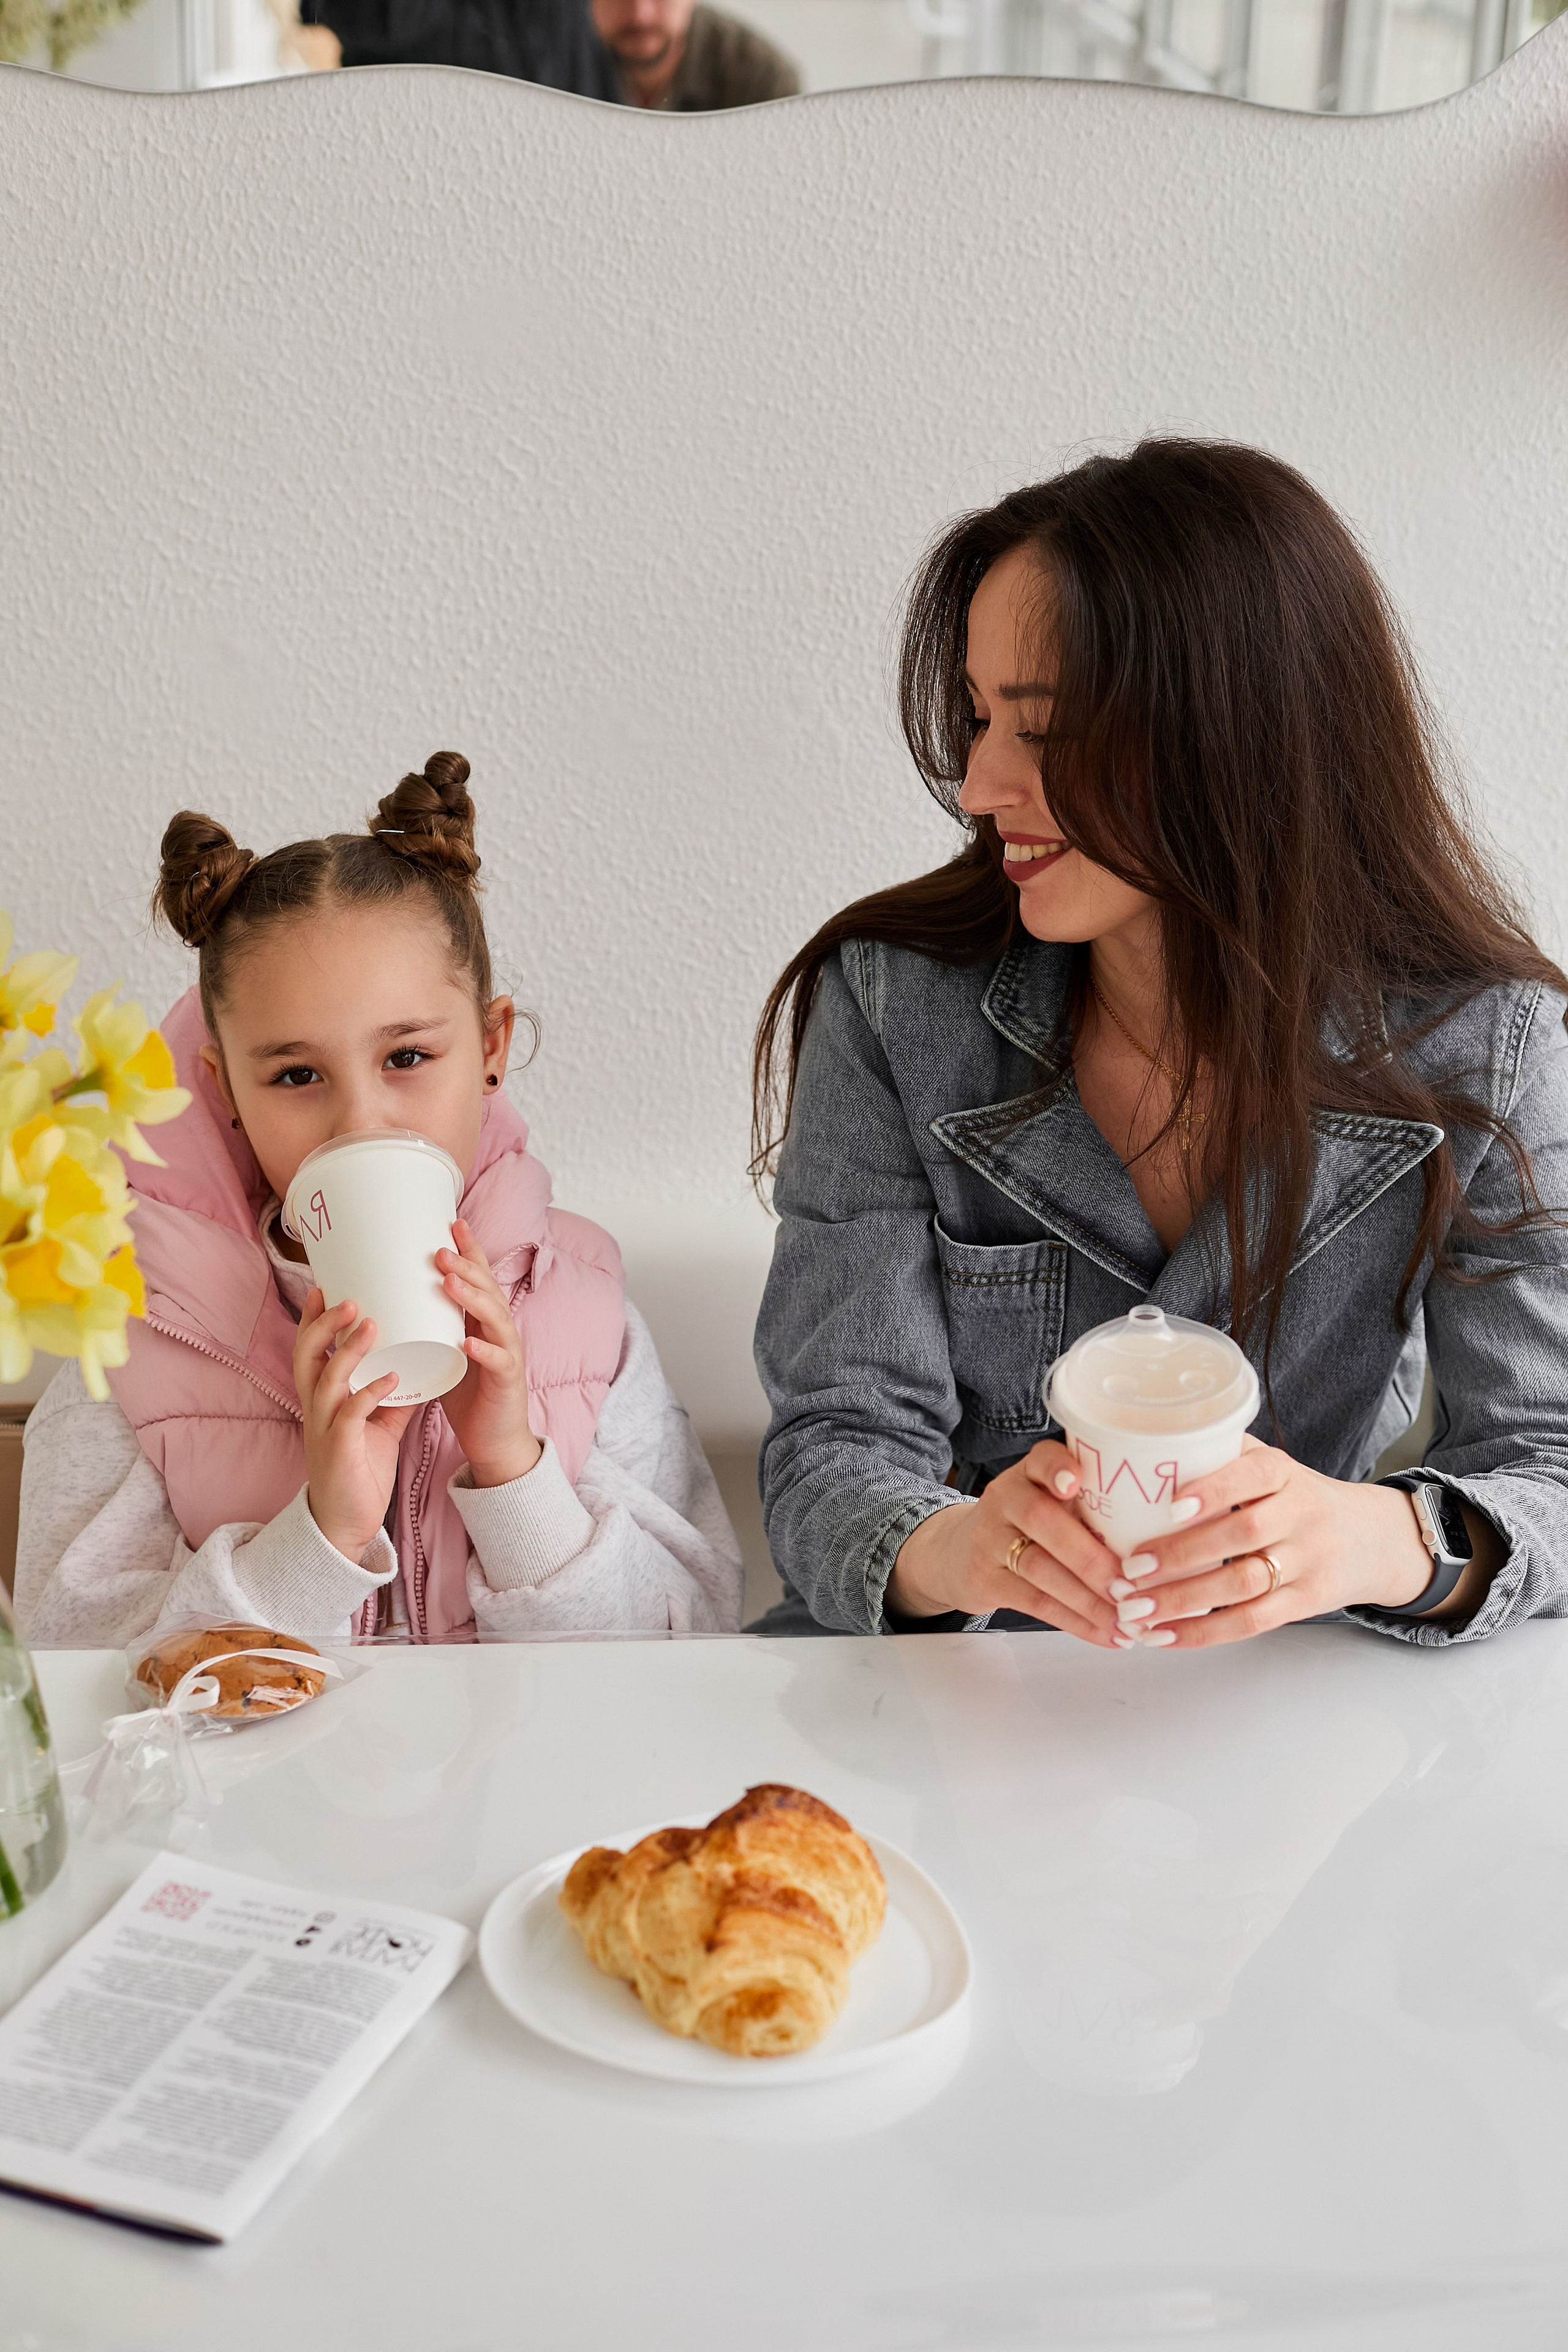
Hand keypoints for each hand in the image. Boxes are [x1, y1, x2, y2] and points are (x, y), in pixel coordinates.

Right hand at [295, 1288, 414, 1561]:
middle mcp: (317, 1409)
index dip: (313, 1320)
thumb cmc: (360, 1469)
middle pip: (307, 1356)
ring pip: (327, 1380)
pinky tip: (393, 1378)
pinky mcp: (340, 1450)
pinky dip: (371, 1393)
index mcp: (323, 1399)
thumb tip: (415, 1366)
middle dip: (325, 1324)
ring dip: (348, 1350)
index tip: (324, 1286)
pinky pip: (352, 1416)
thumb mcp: (378, 1424)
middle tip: (349, 1297)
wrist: (348, 1522)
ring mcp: (325, 1428)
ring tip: (372, 1323)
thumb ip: (391, 1396)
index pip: (310, 1350)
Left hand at [434, 1218, 541, 1487]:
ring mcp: (507, 1353)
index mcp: (483, 1321)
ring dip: (474, 1298)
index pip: (480, 1277)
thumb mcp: (443, 1352)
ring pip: (495, 1318)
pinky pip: (498, 1362)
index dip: (469, 1250)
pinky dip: (484, 1351)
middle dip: (466, 1266)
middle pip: (488, 1289)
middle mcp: (499, 1330)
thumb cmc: (467, 1395)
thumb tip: (387, 1302)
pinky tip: (469, 1343)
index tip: (452, 1222)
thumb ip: (427, 1327)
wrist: (494, 1439)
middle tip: (440, 1250)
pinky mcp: (507, 1381)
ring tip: (451, 1282)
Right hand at [888, 1441, 1122, 1643]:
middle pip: (1042, 1521)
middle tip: (1129, 1587)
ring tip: (1127, 1621)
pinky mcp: (986, 1579)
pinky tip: (1106, 1635)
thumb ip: (1092, 1508)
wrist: (961, 1553)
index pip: (1041, 1459)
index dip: (1057, 1467)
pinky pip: (1035, 1603)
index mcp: (1029, 1474)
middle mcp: (1005, 1499)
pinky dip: (1076, 1622)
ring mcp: (990, 1539)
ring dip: (1089, 1600)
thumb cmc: (1029, 1527)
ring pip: (1040, 1568)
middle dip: (1090, 1558)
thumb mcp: (1052, 1503)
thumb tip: (1162, 1542)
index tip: (1076, 1482)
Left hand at [1104, 1437, 1473, 1648]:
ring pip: (1243, 1585)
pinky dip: (1205, 1632)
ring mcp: (1307, 1561)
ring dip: (1183, 1601)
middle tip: (1130, 1569)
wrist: (1373, 1538)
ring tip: (1135, 1610)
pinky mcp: (1307, 1601)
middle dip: (1181, 1554)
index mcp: (1284, 1472)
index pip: (1251, 1476)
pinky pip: (1253, 1621)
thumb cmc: (1298, 1498)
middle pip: (1241, 1535)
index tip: (1170, 1505)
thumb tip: (1143, 1449)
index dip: (1212, 1490)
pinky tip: (1165, 1636)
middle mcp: (1300, 1514)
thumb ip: (1221, 1456)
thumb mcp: (1272, 1466)